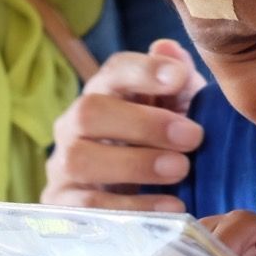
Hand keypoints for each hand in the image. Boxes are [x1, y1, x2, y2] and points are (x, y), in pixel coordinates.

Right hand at [43, 39, 205, 210]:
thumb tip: (169, 49)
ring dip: (134, 163)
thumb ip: (177, 84)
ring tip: (180, 169)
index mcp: (104, 94)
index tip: (179, 77)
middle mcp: (74, 124)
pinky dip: (131, 206)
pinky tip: (170, 206)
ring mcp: (62, 164)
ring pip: (80, 158)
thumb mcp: (176, 114)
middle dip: (143, 123)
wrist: (134, 201)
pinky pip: (87, 205)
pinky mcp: (62, 205)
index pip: (114, 70)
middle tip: (192, 137)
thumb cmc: (160, 147)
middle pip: (89, 111)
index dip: (143, 70)